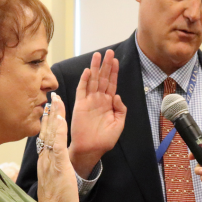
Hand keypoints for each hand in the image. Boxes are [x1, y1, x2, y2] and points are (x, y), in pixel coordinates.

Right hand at [36, 93, 78, 201]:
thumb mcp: (54, 182)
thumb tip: (54, 167)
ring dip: (53, 115)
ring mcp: (49, 161)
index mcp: (45, 162)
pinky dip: (58, 130)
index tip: (50, 108)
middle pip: (46, 131)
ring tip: (56, 99)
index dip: (48, 122)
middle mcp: (45, 159)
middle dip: (50, 113)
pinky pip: (58, 144)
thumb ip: (53, 171)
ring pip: (50, 134)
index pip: (46, 137)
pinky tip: (60, 118)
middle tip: (52, 96)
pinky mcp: (57, 165)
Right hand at [68, 50, 126, 177]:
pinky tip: (88, 71)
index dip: (114, 72)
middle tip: (109, 52)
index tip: (116, 60)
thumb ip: (121, 110)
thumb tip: (117, 96)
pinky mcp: (80, 105)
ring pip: (93, 81)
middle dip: (106, 65)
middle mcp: (99, 99)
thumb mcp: (119, 124)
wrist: (91, 149)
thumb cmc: (105, 139)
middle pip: (103, 78)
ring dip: (95, 68)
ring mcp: (89, 101)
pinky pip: (82, 90)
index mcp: (108, 103)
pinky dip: (85, 80)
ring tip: (98, 55)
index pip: (112, 84)